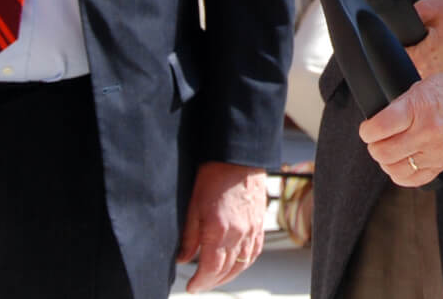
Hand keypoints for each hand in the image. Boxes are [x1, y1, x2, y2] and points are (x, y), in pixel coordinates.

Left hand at [176, 161, 266, 291]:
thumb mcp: (194, 206)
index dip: (201, 282)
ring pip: (242, 264)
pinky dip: (245, 264)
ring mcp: (252, 230)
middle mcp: (239, 234)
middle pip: (226, 270)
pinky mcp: (259, 224)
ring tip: (216, 280)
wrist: (239, 157)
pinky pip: (254, 252)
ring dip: (228, 276)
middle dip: (211, 282)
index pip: (211, 269)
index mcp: (220, 230)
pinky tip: (237, 265)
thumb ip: (189, 236)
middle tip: (200, 285)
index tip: (192, 287)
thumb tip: (183, 259)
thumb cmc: (214, 176)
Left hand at [359, 64, 442, 185]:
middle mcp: (426, 132)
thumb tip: (379, 122)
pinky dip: (402, 174)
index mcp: (418, 107)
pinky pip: (414, 180)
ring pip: (395, 169)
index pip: (378, 128)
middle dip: (374, 146)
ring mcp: (436, 151)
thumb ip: (401, 106)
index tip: (368, 129)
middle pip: (383, 152)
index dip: (366, 130)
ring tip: (390, 150)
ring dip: (386, 161)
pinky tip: (403, 163)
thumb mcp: (424, 86)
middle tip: (376, 139)